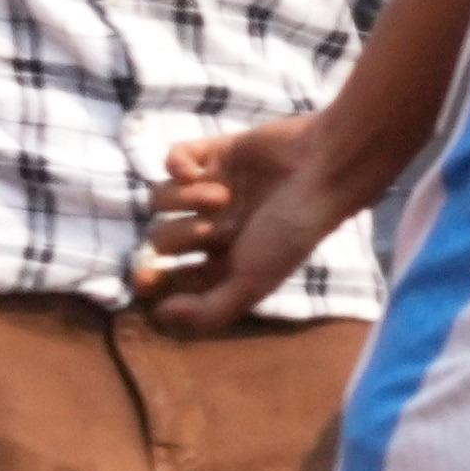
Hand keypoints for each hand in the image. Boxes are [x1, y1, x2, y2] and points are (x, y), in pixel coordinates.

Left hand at [132, 117, 332, 332]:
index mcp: (227, 263)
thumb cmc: (291, 231)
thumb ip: (209, 310)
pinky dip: (177, 165)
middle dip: (180, 236)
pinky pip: (172, 159)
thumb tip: (161, 316)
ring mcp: (212, 189)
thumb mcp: (253, 283)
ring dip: (181, 199)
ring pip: (159, 199)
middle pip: (161, 239)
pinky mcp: (215, 154)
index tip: (146, 277)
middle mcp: (216, 228)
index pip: (174, 277)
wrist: (323, 171)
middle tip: (215, 229)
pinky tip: (195, 171)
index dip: (154, 279)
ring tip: (220, 195)